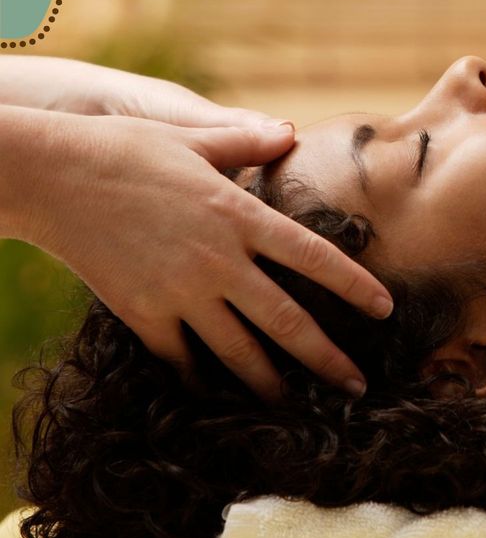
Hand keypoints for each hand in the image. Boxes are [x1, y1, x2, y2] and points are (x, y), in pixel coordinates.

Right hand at [24, 111, 392, 400]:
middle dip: (327, 359)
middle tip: (356, 387)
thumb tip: (291, 131)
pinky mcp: (142, 314)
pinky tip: (219, 393)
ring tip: (296, 406)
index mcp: (239, 216)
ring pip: (239, 351)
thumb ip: (246, 141)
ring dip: (271, 383)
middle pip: (287, 322)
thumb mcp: (192, 139)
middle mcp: (219, 261)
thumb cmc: (122, 149)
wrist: (49, 176)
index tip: (384, 310)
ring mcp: (180, 292)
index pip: (314, 258)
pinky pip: (182, 358)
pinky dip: (201, 378)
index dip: (354, 287)